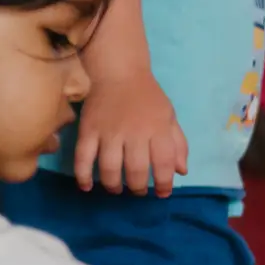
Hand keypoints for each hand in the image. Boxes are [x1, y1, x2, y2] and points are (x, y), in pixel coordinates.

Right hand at [72, 69, 188, 195]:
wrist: (119, 71)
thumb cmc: (147, 97)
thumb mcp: (170, 117)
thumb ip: (178, 144)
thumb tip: (181, 171)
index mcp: (158, 129)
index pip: (164, 163)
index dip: (164, 183)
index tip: (162, 193)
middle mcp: (134, 132)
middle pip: (136, 170)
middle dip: (138, 187)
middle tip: (137, 191)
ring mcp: (109, 132)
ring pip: (109, 168)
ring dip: (113, 185)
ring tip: (116, 189)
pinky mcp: (88, 130)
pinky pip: (82, 157)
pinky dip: (83, 175)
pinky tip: (86, 186)